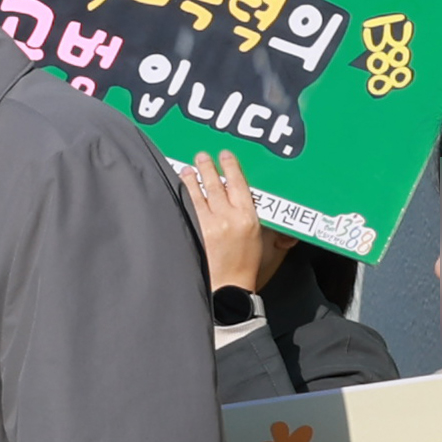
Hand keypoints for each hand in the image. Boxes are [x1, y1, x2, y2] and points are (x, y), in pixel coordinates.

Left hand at [179, 152, 274, 298]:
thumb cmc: (247, 264)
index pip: (239, 183)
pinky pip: (188, 207)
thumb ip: (254, 216)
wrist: (230, 286)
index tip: (225, 155)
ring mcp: (211, 224)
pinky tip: (180, 187)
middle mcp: (230, 217)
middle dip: (209, 167)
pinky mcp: (197, 232)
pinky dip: (184, 195)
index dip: (231, 167)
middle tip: (202, 155)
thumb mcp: (261, 238)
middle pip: (217, 184)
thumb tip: (247, 197)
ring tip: (188, 168)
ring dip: (193, 178)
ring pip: (200, 193)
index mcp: (249, 217)